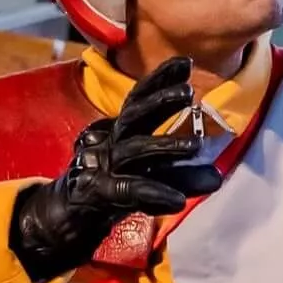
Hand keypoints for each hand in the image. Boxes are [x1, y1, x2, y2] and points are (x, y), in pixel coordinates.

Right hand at [8, 57, 224, 282]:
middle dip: (160, 101)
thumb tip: (217, 177)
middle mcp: (108, 142)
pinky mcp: (95, 193)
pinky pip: (125, 189)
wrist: (64, 220)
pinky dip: (152, 192)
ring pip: (131, 149)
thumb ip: (180, 176)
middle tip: (188, 92)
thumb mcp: (148, 177)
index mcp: (119, 131)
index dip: (159, 81)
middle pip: (133, 115)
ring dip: (164, 145)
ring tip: (195, 146)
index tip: (184, 62)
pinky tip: (176, 201)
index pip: (138, 100)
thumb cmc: (109, 190)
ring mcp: (99, 166)